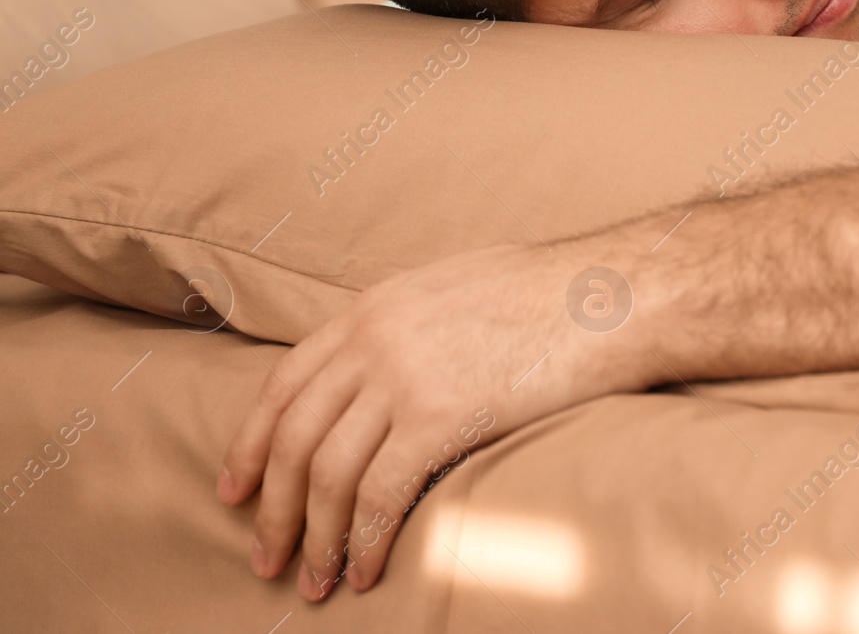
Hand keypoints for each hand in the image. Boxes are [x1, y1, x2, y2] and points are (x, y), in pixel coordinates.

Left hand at [215, 239, 649, 600]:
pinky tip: (366, 571)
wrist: (610, 294)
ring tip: (314, 583)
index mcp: (375, 308)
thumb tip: (394, 368)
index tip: (237, 489)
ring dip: (316, 539)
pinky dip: (365, 541)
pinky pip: (381, 493)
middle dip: (274, 508)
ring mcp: (405, 377)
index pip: (286, 383)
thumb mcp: (458, 287)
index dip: (253, 444)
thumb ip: (410, 323)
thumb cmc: (553, 292)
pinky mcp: (443, 415)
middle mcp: (375, 340)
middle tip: (266, 558)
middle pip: (296, 437)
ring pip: (329, 474)